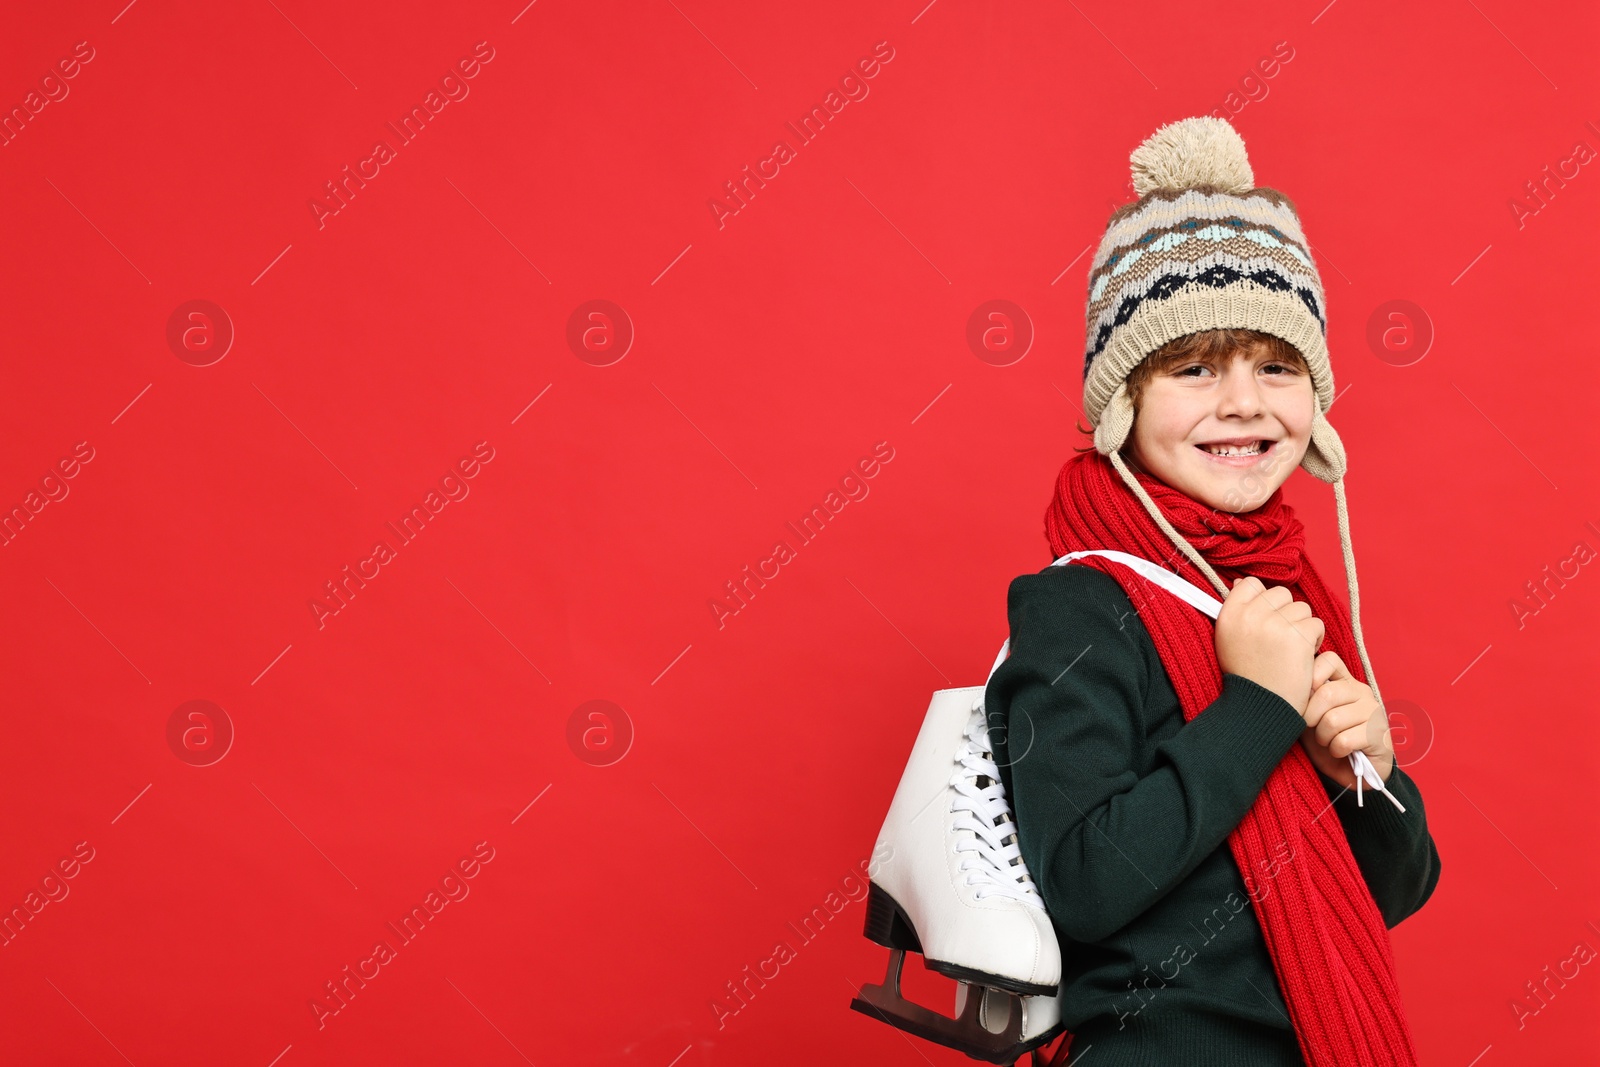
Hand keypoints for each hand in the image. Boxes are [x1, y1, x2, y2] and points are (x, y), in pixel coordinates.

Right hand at [1214, 577, 1324, 715]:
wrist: (1261, 707)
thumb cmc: (1247, 675)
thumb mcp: (1227, 640)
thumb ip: (1236, 610)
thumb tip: (1245, 583)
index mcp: (1229, 614)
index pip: (1251, 584)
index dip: (1262, 601)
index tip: (1264, 621)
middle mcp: (1250, 615)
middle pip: (1280, 594)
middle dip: (1284, 613)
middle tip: (1279, 640)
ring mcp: (1275, 624)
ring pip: (1301, 608)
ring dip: (1301, 627)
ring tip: (1290, 650)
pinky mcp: (1298, 635)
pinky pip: (1316, 623)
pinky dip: (1314, 640)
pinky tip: (1303, 656)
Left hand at [1297, 651, 1394, 788]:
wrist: (1353, 774)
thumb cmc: (1327, 742)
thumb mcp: (1309, 717)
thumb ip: (1304, 699)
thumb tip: (1292, 686)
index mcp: (1344, 682)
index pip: (1329, 659)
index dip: (1312, 675)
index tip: (1305, 697)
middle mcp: (1361, 691)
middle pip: (1326, 694)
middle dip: (1310, 718)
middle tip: (1314, 730)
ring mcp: (1373, 711)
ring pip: (1333, 719)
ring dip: (1324, 737)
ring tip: (1329, 742)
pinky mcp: (1379, 734)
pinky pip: (1344, 740)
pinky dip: (1336, 750)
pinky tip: (1342, 752)